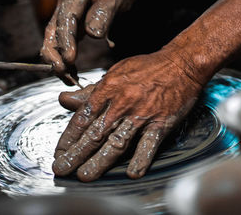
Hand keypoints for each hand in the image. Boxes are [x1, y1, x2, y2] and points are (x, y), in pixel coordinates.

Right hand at [40, 0, 138, 84]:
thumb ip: (104, 13)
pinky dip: (67, 58)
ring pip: (55, 39)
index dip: (66, 40)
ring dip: (59, 60)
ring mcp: (67, 12)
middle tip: (65, 75)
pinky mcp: (73, 22)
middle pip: (52, 31)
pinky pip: (65, 42)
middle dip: (55, 55)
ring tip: (70, 79)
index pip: (66, 18)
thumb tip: (93, 34)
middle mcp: (66, 2)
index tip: (70, 59)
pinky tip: (74, 72)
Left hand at [52, 49, 202, 180]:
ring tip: (85, 175)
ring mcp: (142, 114)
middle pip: (95, 132)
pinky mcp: (161, 122)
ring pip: (117, 141)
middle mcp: (122, 104)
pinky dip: (141, 158)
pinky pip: (149, 143)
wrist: (181, 64)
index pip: (83, 117)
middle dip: (76, 153)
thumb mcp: (115, 73)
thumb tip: (64, 99)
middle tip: (62, 168)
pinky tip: (132, 173)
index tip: (59, 151)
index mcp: (109, 90)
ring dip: (99, 161)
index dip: (68, 137)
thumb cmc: (148, 69)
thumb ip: (90, 91)